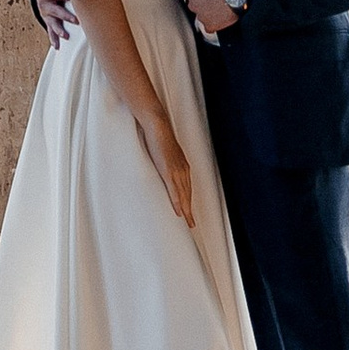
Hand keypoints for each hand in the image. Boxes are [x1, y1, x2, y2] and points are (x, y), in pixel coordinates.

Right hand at [32, 0, 77, 47]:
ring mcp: (46, 14)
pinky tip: (57, 46)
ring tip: (65, 35)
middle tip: (76, 20)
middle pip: (56, 11)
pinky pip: (50, 31)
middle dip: (66, 16)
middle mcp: (45, 4)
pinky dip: (53, 39)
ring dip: (59, 30)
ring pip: (53, 23)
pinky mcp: (48, 21)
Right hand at [135, 105, 195, 225]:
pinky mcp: (168, 171)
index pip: (187, 187)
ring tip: (187, 222)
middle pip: (188, 194)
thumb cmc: (159, 135)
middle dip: (190, 209)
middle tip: (191, 223)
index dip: (188, 200)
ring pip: (183, 195)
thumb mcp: (164, 151)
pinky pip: (174, 191)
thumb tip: (162, 165)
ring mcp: (176, 170)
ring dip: (186, 209)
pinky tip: (179, 211)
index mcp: (182, 165)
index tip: (189, 211)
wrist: (157, 125)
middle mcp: (183, 169)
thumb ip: (165, 160)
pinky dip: (178, 202)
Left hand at [182, 0, 241, 38]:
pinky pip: (208, 26)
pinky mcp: (210, 26)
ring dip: (207, 11)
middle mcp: (193, 5)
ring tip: (219, 5)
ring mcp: (201, 17)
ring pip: (201, 15)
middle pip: (195, 3)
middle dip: (202, 0)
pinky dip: (212, 22)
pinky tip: (219, 16)